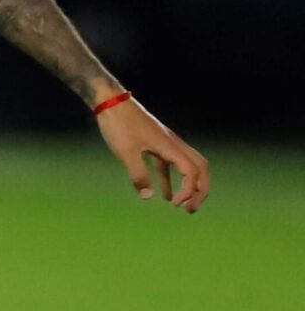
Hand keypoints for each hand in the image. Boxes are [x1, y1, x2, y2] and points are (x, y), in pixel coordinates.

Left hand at [95, 98, 208, 212]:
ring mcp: (165, 143)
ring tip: (181, 206)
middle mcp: (173, 144)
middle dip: (200, 190)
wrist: (110, 101)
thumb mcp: (125, 151)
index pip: (192, 172)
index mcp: (170, 146)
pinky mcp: (155, 143)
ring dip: (188, 185)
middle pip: (200, 168)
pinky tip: (161, 194)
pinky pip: (169, 164)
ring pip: (187, 166)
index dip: (189, 191)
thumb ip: (137, 174)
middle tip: (190, 210)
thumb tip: (148, 197)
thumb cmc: (118, 124)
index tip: (173, 204)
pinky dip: (169, 179)